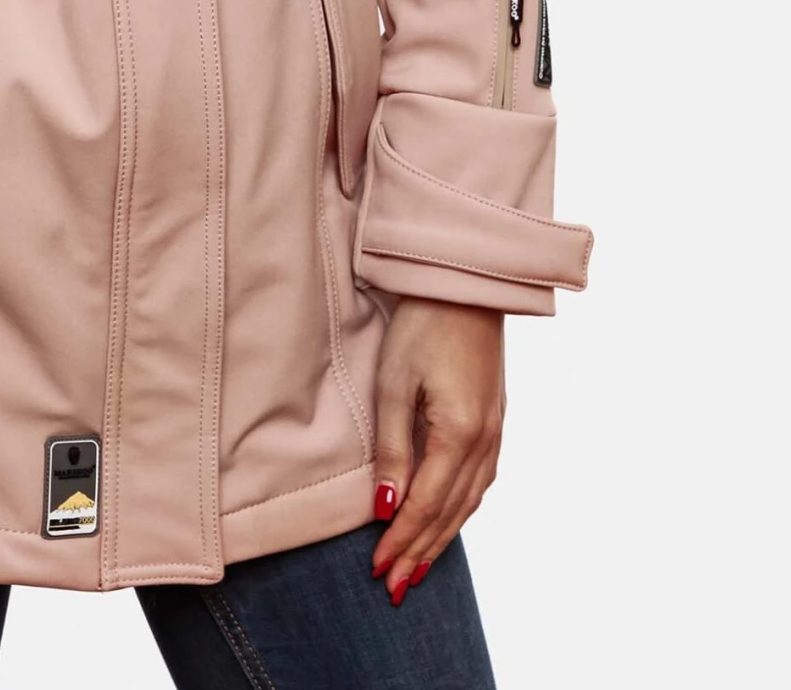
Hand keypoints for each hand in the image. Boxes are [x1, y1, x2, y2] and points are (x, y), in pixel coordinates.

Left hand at [370, 297, 505, 602]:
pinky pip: (480, 482)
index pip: (425, 505)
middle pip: (450, 514)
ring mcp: (496, 433)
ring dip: (442, 538)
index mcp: (460, 435)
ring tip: (418, 568)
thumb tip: (387, 509)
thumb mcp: (395, 385)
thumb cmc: (423, 326)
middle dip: (421, 553)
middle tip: (394, 587)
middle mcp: (485, 442)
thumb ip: (393, 450)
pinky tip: (447, 520)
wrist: (466, 285)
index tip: (377, 570)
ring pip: (468, 503)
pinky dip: (460, 510)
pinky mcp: (495, 421)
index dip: (401, 541)